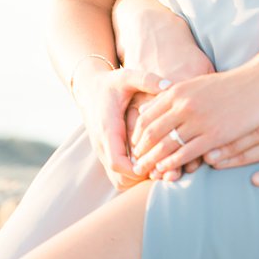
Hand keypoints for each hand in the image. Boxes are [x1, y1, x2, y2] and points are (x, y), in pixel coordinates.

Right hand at [75, 66, 161, 191]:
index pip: (117, 162)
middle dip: (144, 178)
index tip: (159, 164)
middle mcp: (103, 146)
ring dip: (140, 180)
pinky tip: (153, 165)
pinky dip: (135, 178)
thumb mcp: (127, 76)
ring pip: (120, 181)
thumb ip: (147, 80)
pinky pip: (120, 177)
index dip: (138, 169)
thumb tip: (169, 85)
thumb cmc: (111, 84)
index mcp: (108, 129)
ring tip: (162, 169)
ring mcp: (104, 154)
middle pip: (120, 178)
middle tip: (167, 171)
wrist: (89, 90)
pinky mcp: (108, 156)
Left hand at [128, 4, 258, 175]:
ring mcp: (199, 120)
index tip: (134, 148)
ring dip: (153, 161)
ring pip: (167, 145)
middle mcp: (183, 105)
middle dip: (141, 151)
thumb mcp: (194, 84)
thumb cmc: (226, 85)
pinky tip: (167, 171)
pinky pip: (187, 152)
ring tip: (146, 172)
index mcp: (176, 92)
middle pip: (152, 133)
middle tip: (135, 165)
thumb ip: (171, 97)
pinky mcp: (215, 134)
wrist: (258, 83)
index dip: (137, 135)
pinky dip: (174, 163)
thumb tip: (146, 111)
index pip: (146, 117)